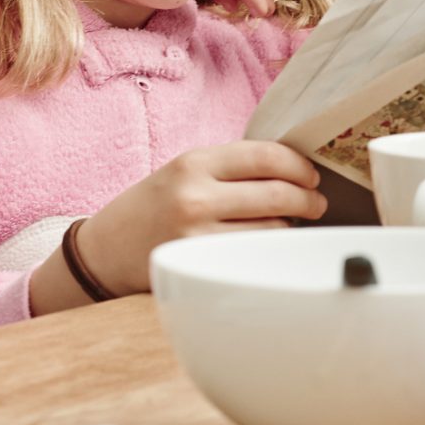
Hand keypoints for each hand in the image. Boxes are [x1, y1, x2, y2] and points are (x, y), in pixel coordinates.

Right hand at [74, 142, 326, 295]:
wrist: (106, 249)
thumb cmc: (153, 207)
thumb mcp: (184, 172)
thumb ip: (231, 168)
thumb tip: (294, 171)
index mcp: (194, 162)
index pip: (265, 156)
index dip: (299, 166)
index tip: (311, 175)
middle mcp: (195, 195)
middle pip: (278, 194)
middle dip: (309, 199)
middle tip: (317, 203)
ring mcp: (198, 236)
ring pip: (273, 229)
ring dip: (291, 228)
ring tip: (289, 226)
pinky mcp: (200, 267)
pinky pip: (255, 257)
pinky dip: (270, 251)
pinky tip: (268, 248)